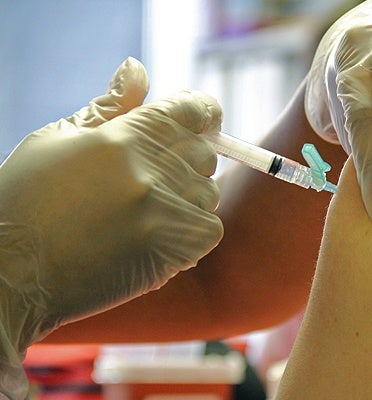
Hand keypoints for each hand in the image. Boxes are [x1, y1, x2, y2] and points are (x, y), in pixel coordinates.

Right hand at [0, 58, 222, 395]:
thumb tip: (138, 67)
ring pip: (208, 192)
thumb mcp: (58, 141)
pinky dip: (194, 231)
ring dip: (189, 197)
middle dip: (190, 157)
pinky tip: (162, 234)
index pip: (186, 110)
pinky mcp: (169, 251)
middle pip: (203, 152)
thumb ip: (109, 105)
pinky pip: (210, 229)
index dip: (202, 110)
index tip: (206, 117)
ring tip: (150, 210)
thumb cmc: (27, 201)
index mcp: (120, 137)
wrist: (12, 272)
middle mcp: (147, 171)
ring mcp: (160, 212)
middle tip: (162, 173)